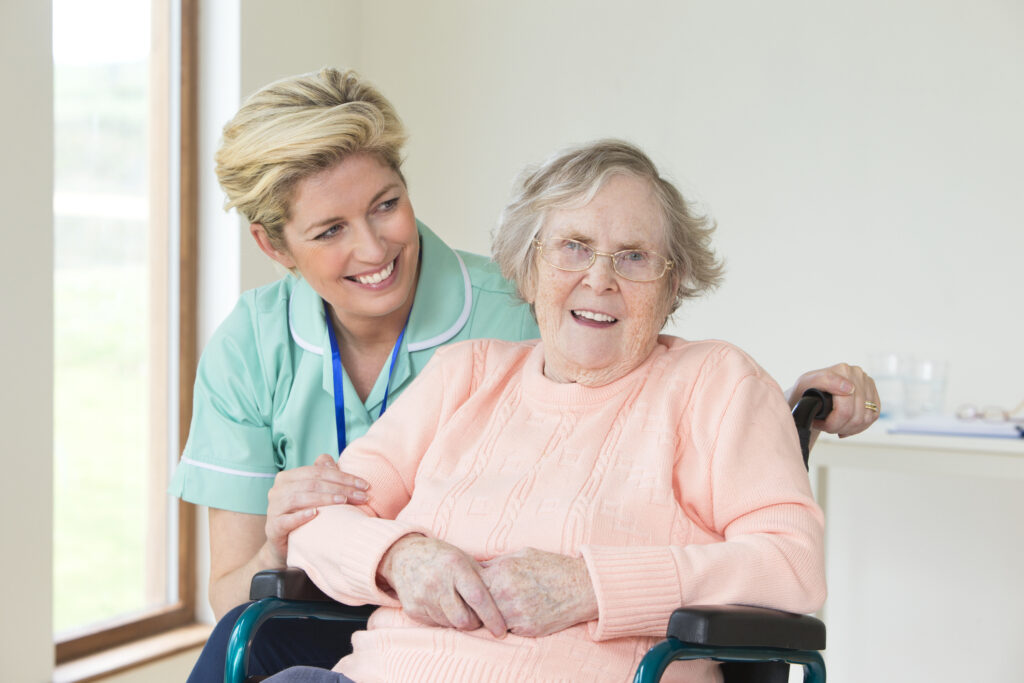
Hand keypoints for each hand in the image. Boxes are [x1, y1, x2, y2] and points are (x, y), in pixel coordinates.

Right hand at [264, 453, 369, 564]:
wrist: (285, 545)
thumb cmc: (303, 516)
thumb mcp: (313, 494)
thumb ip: (320, 476)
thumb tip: (329, 459)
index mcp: (288, 478)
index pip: (318, 472)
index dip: (343, 476)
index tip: (365, 485)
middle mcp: (278, 490)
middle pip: (312, 484)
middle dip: (341, 488)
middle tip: (362, 496)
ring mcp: (274, 508)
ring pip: (300, 498)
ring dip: (325, 499)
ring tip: (344, 502)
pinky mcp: (272, 527)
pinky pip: (286, 520)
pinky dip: (301, 516)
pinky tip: (315, 514)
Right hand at [379, 535, 506, 636]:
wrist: (404, 555)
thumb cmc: (442, 557)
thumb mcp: (463, 558)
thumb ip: (482, 578)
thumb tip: (506, 599)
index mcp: (455, 566)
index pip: (478, 598)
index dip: (492, 617)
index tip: (501, 631)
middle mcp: (437, 582)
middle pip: (463, 619)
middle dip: (475, 623)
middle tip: (477, 617)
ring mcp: (422, 596)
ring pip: (450, 624)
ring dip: (458, 621)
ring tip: (457, 605)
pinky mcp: (412, 609)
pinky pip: (435, 624)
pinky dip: (443, 619)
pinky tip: (441, 604)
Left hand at [479, 548, 597, 636]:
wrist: (581, 586)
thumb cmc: (551, 567)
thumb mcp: (522, 555)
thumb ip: (496, 563)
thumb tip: (475, 567)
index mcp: (503, 571)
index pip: (470, 583)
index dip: (468, 586)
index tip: (469, 588)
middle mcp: (506, 592)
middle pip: (476, 604)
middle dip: (475, 604)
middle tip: (476, 603)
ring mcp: (516, 612)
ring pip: (488, 620)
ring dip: (488, 617)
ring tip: (493, 610)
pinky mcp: (527, 628)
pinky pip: (506, 629)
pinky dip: (505, 625)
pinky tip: (510, 617)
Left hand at [786, 363, 879, 437]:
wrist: (808, 395)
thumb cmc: (805, 390)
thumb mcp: (805, 384)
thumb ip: (825, 381)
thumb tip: (849, 388)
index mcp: (843, 370)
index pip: (845, 408)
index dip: (832, 422)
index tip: (819, 422)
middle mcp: (858, 374)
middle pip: (856, 416)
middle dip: (838, 426)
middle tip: (825, 426)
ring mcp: (867, 385)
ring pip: (865, 419)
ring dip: (848, 428)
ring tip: (834, 425)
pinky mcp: (872, 395)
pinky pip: (872, 417)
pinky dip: (858, 427)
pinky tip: (845, 425)